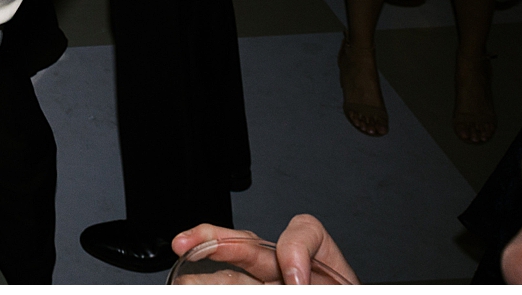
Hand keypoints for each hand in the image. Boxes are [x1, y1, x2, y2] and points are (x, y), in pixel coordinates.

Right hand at [172, 215, 357, 284]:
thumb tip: (291, 278)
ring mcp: (268, 292)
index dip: (295, 248)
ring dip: (200, 277)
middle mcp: (291, 279)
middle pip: (249, 246)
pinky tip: (192, 286)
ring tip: (181, 281)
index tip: (294, 279)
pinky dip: (208, 288)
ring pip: (228, 277)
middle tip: (187, 245)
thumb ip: (311, 282)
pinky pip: (229, 290)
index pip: (306, 232)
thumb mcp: (341, 291)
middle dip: (214, 241)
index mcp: (322, 271)